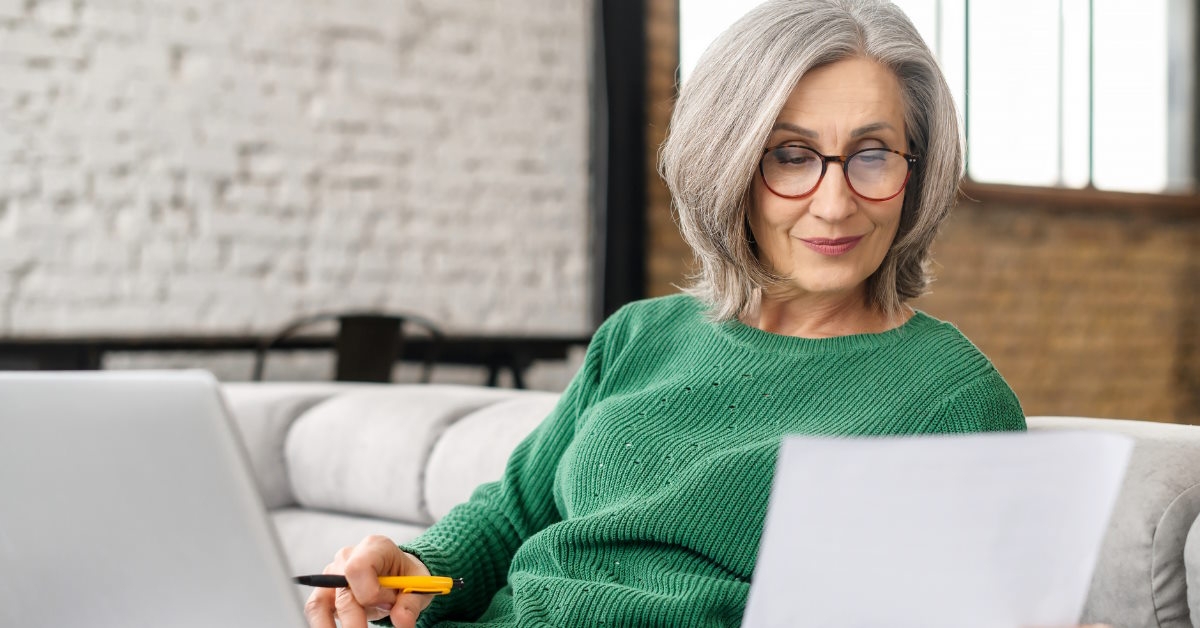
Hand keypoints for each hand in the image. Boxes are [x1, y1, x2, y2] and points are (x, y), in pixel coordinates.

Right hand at [303, 534, 434, 627]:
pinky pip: (316, 610)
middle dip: (355, 621)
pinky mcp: (324, 592)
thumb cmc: (405, 575)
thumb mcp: (418, 585)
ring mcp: (332, 574)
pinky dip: (324, 625)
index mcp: (374, 547)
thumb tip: (402, 622)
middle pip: (342, 592)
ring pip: (319, 603)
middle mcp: (347, 557)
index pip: (359, 568)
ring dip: (330, 626)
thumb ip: (411, 603)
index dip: (371, 593)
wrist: (397, 574)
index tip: (388, 604)